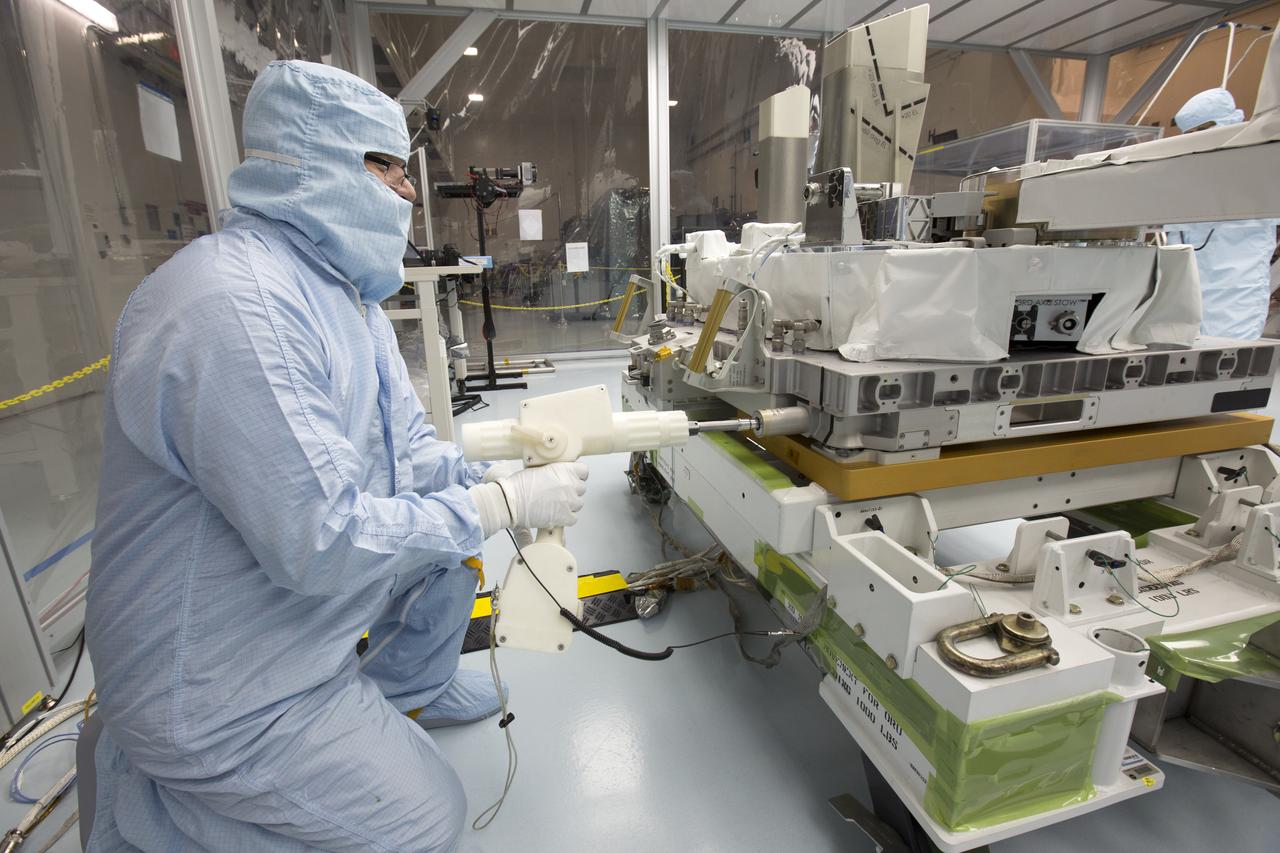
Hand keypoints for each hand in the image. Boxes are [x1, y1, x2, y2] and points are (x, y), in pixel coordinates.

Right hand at [467, 461, 588, 537]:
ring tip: (555, 504)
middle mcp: (571, 485)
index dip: (577, 475)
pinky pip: (573, 518)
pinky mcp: (566, 517)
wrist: (512, 501)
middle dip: (572, 491)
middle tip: (559, 493)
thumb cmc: (520, 485)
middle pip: (581, 488)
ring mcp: (570, 502)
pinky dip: (566, 518)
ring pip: (578, 504)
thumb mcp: (540, 469)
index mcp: (565, 470)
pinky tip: (555, 514)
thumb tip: (559, 475)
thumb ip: (555, 471)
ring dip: (569, 504)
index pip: (584, 471)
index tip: (572, 478)